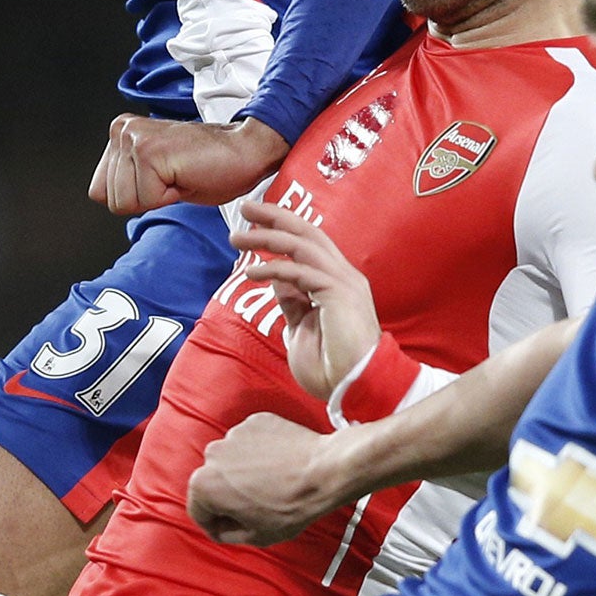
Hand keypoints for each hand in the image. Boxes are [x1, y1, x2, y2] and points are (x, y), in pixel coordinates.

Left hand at [88, 114, 288, 214]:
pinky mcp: (148, 151)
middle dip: (145, 199)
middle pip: (110, 199)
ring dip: (157, 198)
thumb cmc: (210, 165)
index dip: (135, 198)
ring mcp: (133, 139)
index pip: (100, 192)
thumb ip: (127, 178)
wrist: (245, 151)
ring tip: (180, 174)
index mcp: (121, 133)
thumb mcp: (156, 174)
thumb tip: (103, 196)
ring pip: (124, 202)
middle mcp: (122, 130)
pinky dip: (169, 197)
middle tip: (174, 177)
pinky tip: (184, 175)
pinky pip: (146, 200)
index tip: (163, 180)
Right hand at [188, 412, 343, 546]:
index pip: (199, 512)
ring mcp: (234, 434)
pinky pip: (251, 443)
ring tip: (271, 484)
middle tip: (255, 507)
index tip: (230, 528)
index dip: (215, 526)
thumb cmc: (291, 506)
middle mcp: (212, 455)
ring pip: (232, 460)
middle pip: (213, 483)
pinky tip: (278, 466)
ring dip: (244, 473)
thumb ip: (228, 533)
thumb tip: (222, 527)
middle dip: (229, 496)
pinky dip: (259, 453)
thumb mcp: (256, 536)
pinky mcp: (254, 422)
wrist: (323, 471)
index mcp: (204, 486)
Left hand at [230, 199, 380, 400]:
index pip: (308, 244)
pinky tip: (251, 271)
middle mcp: (343, 276)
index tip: (253, 222)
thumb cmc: (333, 368)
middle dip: (275, 217)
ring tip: (238, 238)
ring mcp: (344, 282)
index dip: (282, 228)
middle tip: (246, 208)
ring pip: (302, 246)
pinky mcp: (338, 294)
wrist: (357, 387)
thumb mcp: (302, 328)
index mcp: (337, 283)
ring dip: (267, 238)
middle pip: (307, 234)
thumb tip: (278, 280)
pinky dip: (274, 268)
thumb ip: (293, 302)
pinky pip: (300, 272)